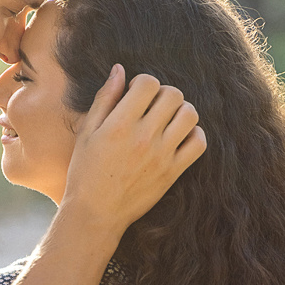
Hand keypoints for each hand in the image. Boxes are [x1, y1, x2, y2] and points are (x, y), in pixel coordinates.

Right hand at [63, 66, 205, 238]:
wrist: (96, 214)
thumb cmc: (85, 172)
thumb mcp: (87, 133)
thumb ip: (104, 99)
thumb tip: (120, 70)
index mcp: (120, 125)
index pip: (148, 83)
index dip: (143, 83)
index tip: (135, 94)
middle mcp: (144, 138)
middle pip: (173, 95)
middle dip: (163, 94)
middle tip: (152, 106)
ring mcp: (161, 156)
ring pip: (190, 115)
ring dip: (181, 111)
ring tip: (167, 120)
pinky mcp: (173, 172)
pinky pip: (199, 143)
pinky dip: (193, 134)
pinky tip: (177, 137)